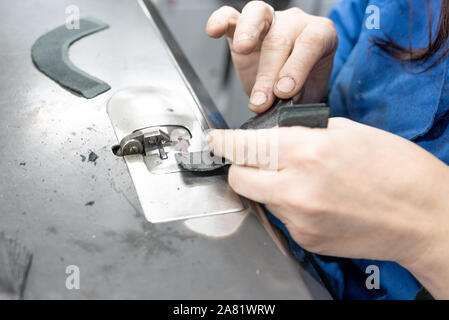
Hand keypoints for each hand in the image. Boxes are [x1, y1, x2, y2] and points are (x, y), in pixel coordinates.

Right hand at [206, 1, 337, 111]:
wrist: (290, 86)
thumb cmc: (303, 85)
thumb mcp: (308, 95)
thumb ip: (299, 98)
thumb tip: (283, 109)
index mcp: (320, 34)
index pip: (311, 43)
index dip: (297, 67)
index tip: (285, 91)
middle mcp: (295, 23)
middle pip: (280, 39)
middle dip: (269, 72)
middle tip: (262, 99)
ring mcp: (268, 21)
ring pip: (258, 14)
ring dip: (248, 32)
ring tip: (243, 49)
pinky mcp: (242, 27)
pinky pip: (230, 16)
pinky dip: (221, 20)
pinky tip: (214, 30)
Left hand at [206, 118, 448, 297]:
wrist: (425, 217)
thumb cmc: (397, 170)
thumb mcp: (348, 132)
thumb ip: (303, 134)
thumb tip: (275, 138)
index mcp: (307, 152)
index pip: (244, 147)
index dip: (224, 142)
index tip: (216, 140)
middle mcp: (297, 188)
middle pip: (239, 178)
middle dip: (242, 166)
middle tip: (256, 159)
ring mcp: (300, 219)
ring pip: (260, 198)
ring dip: (269, 186)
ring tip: (301, 179)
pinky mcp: (307, 239)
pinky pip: (282, 217)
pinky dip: (288, 204)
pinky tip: (315, 198)